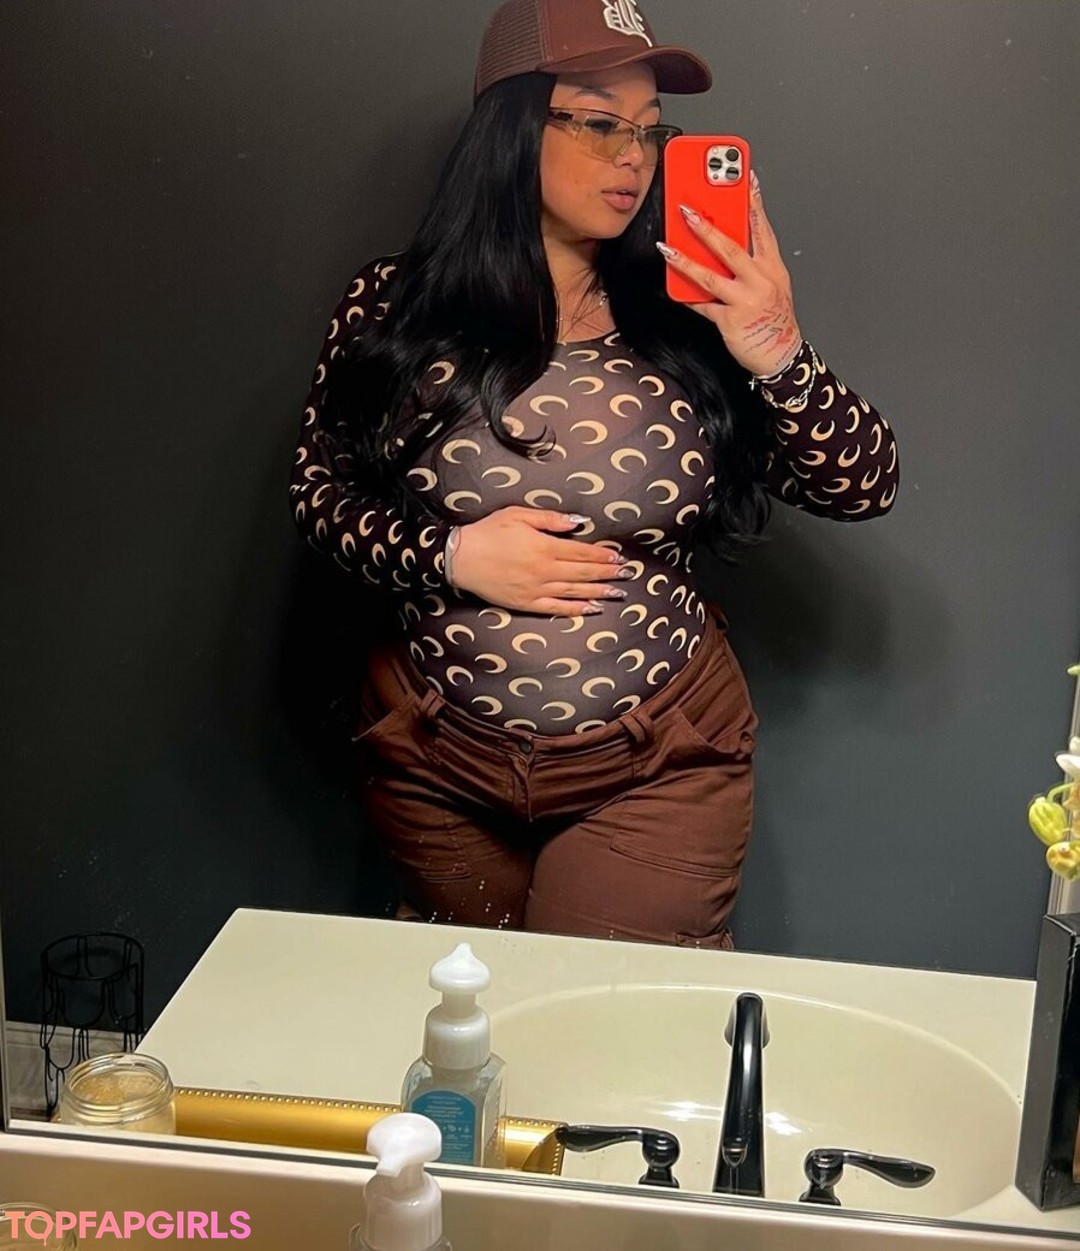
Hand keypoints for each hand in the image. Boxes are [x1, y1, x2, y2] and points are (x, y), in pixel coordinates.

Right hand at [451, 506, 627, 616]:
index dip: (602, 555)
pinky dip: (576, 609)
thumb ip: (550, 519)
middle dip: (607, 574)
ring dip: (598, 592)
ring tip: (617, 594)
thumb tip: (577, 523)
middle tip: (627, 574)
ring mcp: (536, 590)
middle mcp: (544, 571)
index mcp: (544, 547)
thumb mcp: (518, 515)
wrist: (461, 558)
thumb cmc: (488, 532)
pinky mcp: (526, 604)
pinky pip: (556, 609)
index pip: (582, 552)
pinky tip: (591, 609)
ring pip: (574, 592)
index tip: (619, 557)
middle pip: (583, 573)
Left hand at [659, 171, 802, 376]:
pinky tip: (673, 287)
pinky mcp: (730, 321)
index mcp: (773, 268)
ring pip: (710, 276)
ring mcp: (745, 301)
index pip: (763, 229)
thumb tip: (724, 245)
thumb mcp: (773, 285)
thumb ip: (753, 264)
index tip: (745, 179)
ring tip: (667, 247)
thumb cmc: (774, 319)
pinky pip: (703, 306)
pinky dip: (687, 296)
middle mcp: (760, 282)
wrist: (781, 355)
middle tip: (687, 211)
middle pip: (731, 248)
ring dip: (685, 260)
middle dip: (707, 228)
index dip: (754, 202)